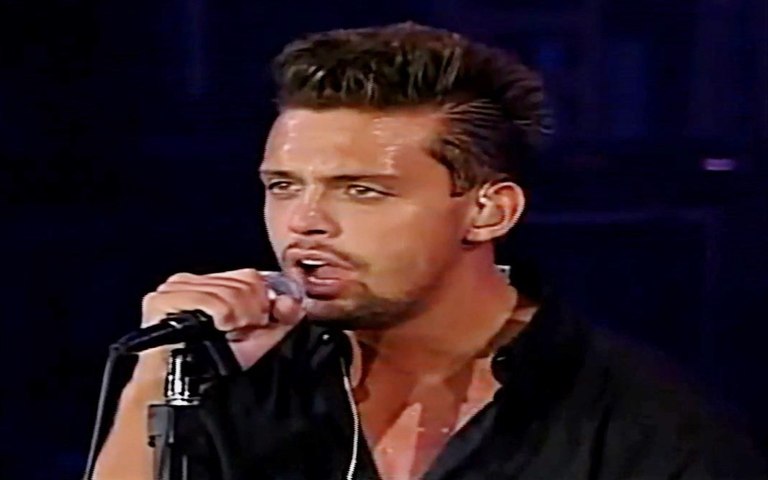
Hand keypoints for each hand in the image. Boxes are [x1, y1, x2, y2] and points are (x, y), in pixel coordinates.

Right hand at [141, 268, 303, 368]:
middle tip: (243, 331)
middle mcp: (190, 281)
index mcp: (210, 284)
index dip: (264, 299)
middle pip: (246, 281)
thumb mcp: (258, 337)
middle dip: (252, 311)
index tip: (260, 322)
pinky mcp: (163, 300)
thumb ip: (282, 316)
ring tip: (229, 333)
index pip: (251, 275)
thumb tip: (291, 302)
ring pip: (231, 291)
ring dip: (239, 317)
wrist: (181, 388)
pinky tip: (218, 328)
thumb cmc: (216, 364)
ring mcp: (175, 288)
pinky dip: (222, 316)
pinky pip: (210, 301)